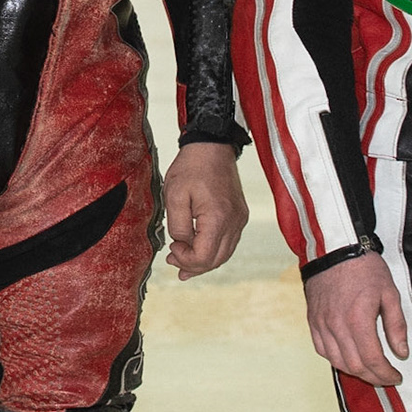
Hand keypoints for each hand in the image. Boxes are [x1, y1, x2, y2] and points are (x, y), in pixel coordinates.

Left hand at [161, 141, 248, 278]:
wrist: (212, 146)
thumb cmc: (192, 167)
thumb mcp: (174, 195)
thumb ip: (177, 226)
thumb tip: (181, 244)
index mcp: (218, 218)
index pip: (204, 257)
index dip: (185, 260)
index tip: (171, 249)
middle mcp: (234, 222)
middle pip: (216, 260)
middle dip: (193, 266)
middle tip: (173, 262)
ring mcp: (240, 219)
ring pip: (224, 254)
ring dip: (204, 261)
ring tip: (184, 263)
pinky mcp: (240, 215)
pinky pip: (229, 242)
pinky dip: (214, 250)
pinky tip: (200, 250)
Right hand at [304, 252, 408, 385]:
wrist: (334, 249)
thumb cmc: (364, 268)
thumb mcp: (389, 293)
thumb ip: (396, 325)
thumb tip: (401, 352)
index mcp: (358, 319)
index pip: (372, 360)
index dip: (386, 374)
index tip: (396, 376)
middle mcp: (337, 325)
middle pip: (355, 366)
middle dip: (373, 377)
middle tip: (386, 377)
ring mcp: (321, 324)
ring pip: (337, 361)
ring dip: (355, 371)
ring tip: (369, 371)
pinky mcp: (312, 320)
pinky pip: (321, 350)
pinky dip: (336, 360)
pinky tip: (348, 358)